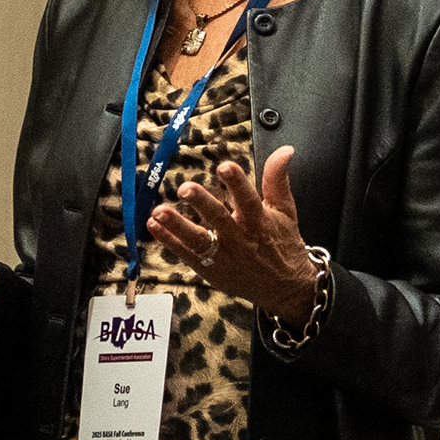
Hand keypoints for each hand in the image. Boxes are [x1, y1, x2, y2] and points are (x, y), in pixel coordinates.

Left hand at [146, 145, 316, 325]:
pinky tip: (154, 226)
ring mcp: (224, 257)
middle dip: (201, 203)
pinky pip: (186, 255)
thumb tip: (285, 151)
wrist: (285, 288)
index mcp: (259, 221)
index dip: (237, 183)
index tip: (225, 167)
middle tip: (185, 188)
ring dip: (178, 226)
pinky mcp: (211, 269)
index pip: (248, 199)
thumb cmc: (284, 245)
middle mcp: (240, 239)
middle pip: (218, 219)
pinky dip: (169, 241)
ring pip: (198, 241)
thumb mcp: (285, 210)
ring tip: (159, 212)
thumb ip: (277, 179)